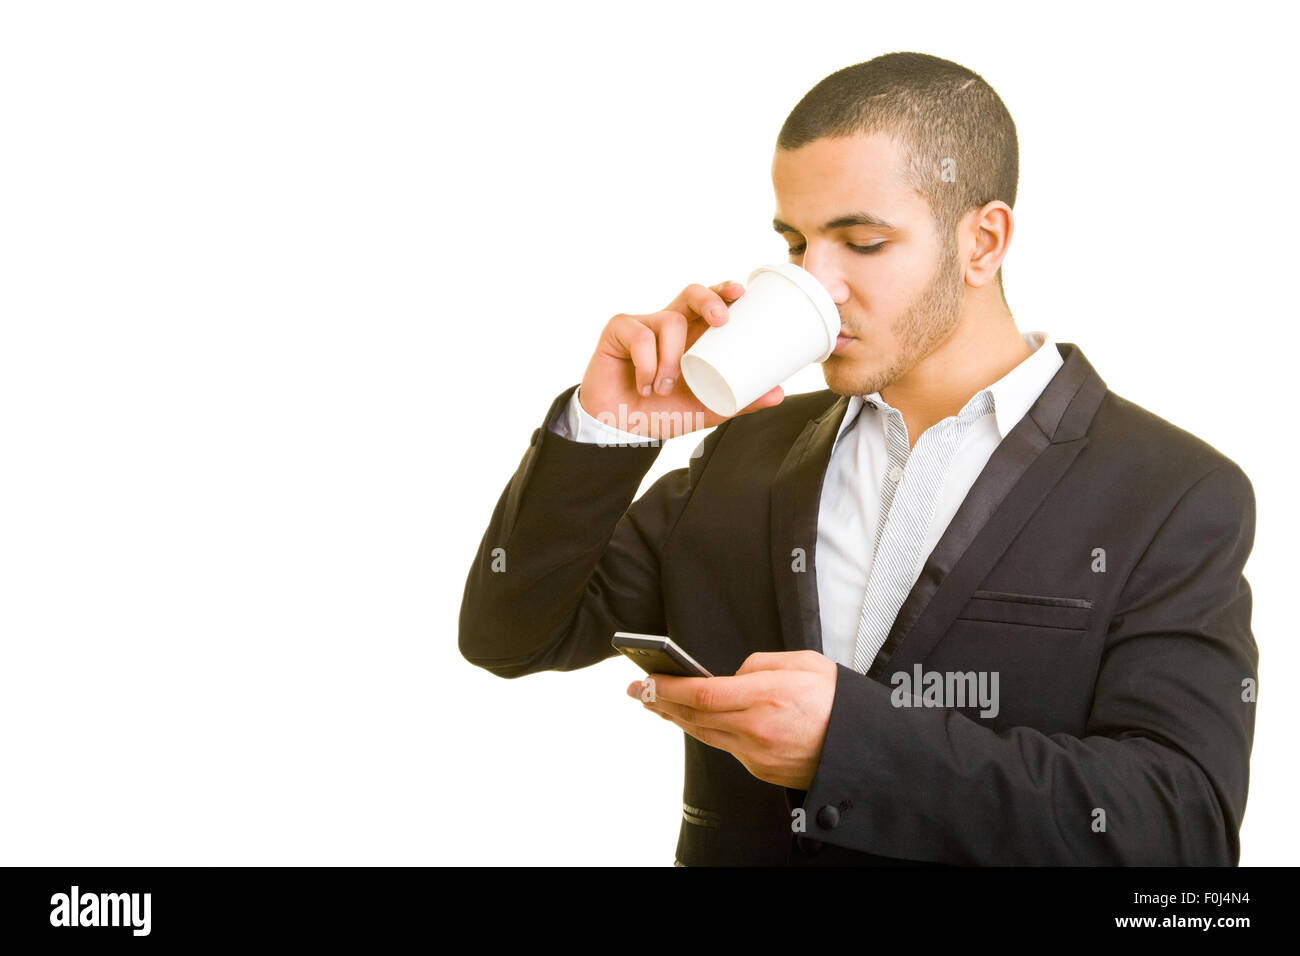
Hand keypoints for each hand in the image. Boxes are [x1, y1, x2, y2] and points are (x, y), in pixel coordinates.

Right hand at [578, 280, 784, 438]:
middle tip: (721, 320)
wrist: (620, 430)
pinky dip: (646, 365)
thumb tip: (779, 394)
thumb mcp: (706, 408)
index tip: (741, 293)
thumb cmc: (662, 412)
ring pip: (669, 322)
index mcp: (692, 335)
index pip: (711, 302)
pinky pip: (639, 337)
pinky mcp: (617, 330)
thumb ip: (739, 401)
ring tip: (665, 387)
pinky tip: (644, 385)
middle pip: (691, 292)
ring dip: (672, 358)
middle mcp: (668, 323)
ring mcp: (642, 324)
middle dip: (708, 299)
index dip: (725, 291)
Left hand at [627, 650, 836, 789]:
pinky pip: (725, 747)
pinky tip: (694, 720)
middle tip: (637, 690)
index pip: (702, 693)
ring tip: (655, 703)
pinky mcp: (761, 769)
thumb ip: (760, 664)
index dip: (668, 687)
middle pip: (694, 717)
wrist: (864, 748)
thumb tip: (731, 675)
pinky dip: (706, 731)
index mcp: (767, 697)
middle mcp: (758, 730)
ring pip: (704, 734)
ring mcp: (757, 755)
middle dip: (660, 701)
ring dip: (675, 718)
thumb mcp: (804, 663)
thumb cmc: (838, 702)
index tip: (647, 679)